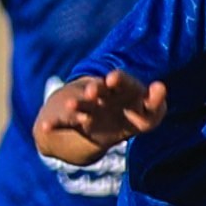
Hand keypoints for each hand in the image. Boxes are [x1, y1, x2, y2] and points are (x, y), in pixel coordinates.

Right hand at [35, 68, 167, 163]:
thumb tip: (160, 87)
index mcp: (122, 94)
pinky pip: (59, 123)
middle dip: (97, 88)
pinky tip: (45, 128)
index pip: (125, 85)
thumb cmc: (127, 119)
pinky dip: (52, 125)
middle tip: (94, 88)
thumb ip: (156, 107)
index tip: (112, 78)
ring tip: (70, 106)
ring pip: (82, 105)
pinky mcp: (70, 121)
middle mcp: (102, 97)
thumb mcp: (145, 119)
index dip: (120, 81)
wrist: (91, 127)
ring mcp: (86, 109)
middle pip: (100, 90)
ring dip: (77, 105)